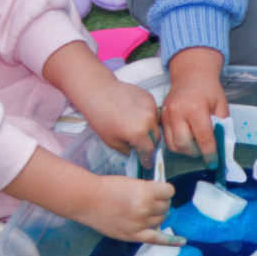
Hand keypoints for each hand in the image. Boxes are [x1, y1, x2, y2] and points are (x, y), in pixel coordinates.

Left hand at [43, 44, 160, 161]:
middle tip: (141, 146)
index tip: (147, 163)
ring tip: (137, 128)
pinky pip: (154, 113)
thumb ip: (128, 151)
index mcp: (138, 134)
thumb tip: (137, 154)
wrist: (99, 92)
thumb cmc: (101, 119)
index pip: (149, 151)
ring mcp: (152, 109)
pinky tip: (135, 115)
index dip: (147, 159)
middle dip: (150, 145)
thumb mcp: (111, 142)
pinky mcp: (151, 99)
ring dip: (150, 130)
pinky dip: (148, 117)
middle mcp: (149, 122)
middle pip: (156, 139)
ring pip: (157, 126)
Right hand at [71, 173, 177, 243]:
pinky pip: (156, 239)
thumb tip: (163, 199)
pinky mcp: (133, 235)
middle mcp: (145, 208)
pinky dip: (171, 241)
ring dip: (157, 215)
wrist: (87, 200)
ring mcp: (139, 224)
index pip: (169, 191)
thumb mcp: (133, 182)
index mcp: (146, 192)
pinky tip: (183, 242)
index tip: (157, 190)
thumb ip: (149, 191)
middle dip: (159, 202)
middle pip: (166, 206)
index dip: (164, 190)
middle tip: (145, 200)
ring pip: (162, 220)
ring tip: (143, 211)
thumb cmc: (108, 187)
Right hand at [162, 48, 227, 156]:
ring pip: (173, 145)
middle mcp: (177, 112)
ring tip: (196, 145)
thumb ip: (222, 126)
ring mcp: (166, 115)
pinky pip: (167, 139)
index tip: (214, 162)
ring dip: (186, 151)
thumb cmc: (209, 90)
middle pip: (184, 144)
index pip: (203, 137)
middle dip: (196, 152)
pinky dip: (177, 144)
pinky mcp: (160, 118)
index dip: (210, 152)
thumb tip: (222, 147)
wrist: (190, 75)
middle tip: (205, 151)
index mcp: (195, 108)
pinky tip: (187, 139)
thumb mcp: (221, 105)